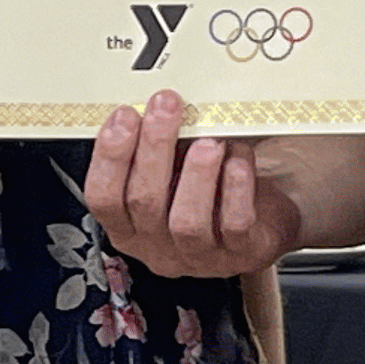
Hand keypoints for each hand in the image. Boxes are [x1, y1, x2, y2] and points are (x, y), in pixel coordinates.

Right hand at [85, 93, 300, 279]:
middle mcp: (158, 247)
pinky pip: (235, 225)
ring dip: (196, 175)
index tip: (126, 114)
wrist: (261, 226)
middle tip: (166, 107)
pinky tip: (238, 160)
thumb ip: (157, 151)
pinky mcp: (241, 253)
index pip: (103, 198)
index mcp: (129, 227)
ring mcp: (199, 255)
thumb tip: (155, 108)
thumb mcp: (172, 174)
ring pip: (187, 222)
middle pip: (144, 202)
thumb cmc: (209, 194)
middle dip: (154, 148)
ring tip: (209, 141)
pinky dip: (236, 189)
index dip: (110, 156)